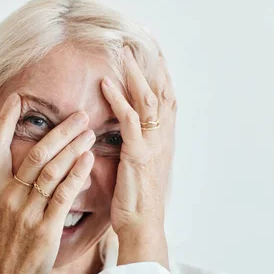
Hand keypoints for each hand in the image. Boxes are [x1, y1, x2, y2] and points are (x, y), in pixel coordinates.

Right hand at [0, 93, 94, 273]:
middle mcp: (7, 197)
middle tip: (79, 114)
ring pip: (52, 170)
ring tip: (89, 132)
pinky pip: (64, 194)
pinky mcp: (45, 228)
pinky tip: (89, 160)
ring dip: (73, 148)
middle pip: (34, 154)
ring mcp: (26, 212)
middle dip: (59, 131)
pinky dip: (78, 174)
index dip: (5, 120)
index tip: (17, 97)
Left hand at [100, 46, 176, 267]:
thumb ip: (138, 148)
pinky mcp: (138, 155)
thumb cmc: (137, 203)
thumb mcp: (140, 170)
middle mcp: (162, 140)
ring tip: (122, 55)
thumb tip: (130, 135)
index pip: (166, 102)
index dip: (161, 78)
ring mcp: (152, 146)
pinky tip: (106, 85)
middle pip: (161, 94)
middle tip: (139, 46)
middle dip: (151, 68)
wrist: (143, 227)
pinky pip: (129, 121)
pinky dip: (118, 100)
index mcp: (162, 142)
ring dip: (134, 75)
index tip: (154, 57)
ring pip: (147, 101)